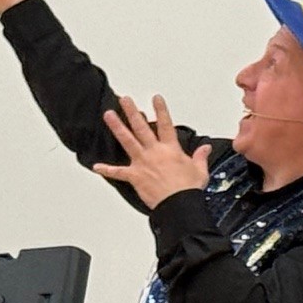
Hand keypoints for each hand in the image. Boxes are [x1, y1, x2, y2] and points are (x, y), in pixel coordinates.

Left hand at [94, 95, 210, 208]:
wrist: (178, 204)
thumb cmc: (188, 189)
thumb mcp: (199, 170)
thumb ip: (201, 157)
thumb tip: (206, 148)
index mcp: (170, 149)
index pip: (165, 124)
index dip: (161, 109)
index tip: (155, 98)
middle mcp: (154, 152)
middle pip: (141, 126)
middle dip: (132, 111)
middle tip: (125, 100)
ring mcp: (142, 162)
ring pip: (127, 140)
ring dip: (117, 127)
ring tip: (108, 115)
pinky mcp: (135, 176)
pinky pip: (118, 172)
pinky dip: (107, 170)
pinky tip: (96, 166)